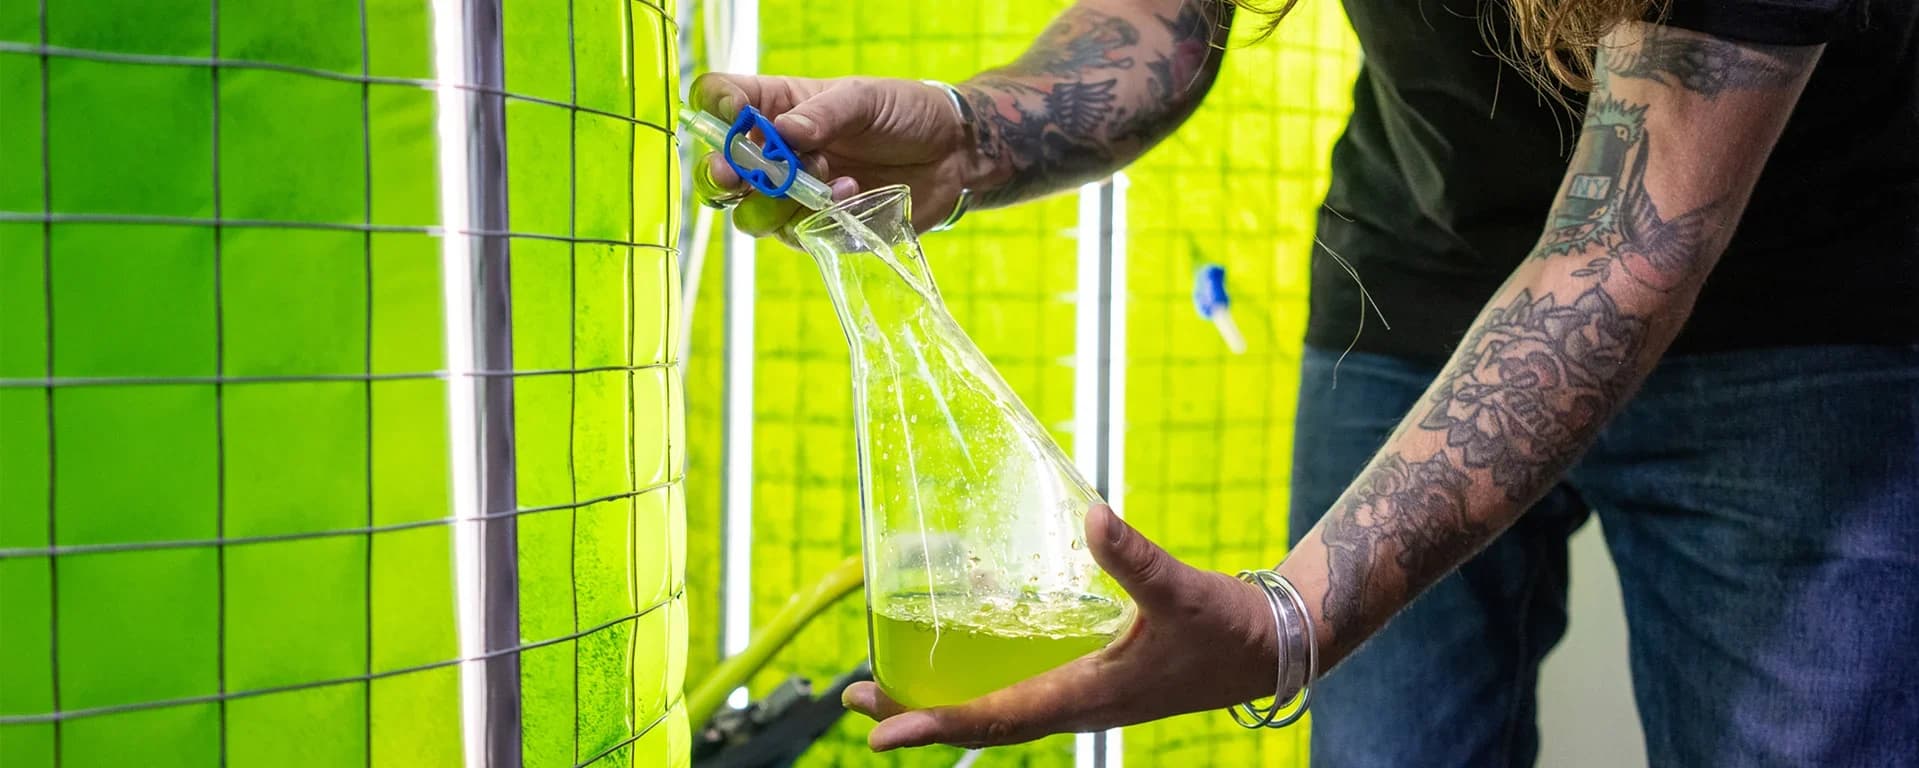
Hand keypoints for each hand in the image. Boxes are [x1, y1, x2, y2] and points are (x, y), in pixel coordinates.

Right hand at [689, 73, 989, 246]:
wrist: (952, 154)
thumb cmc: (904, 113)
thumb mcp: (864, 99)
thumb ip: (823, 115)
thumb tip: (782, 134)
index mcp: (776, 107)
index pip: (720, 100)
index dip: (715, 107)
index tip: (733, 114)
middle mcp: (773, 154)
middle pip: (719, 172)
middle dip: (723, 175)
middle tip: (739, 176)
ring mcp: (792, 197)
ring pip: (750, 215)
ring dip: (778, 200)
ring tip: (824, 175)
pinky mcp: (817, 230)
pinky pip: (797, 235)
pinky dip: (821, 216)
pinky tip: (855, 192)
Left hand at [842, 505, 1281, 750]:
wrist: (1276, 648)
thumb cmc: (1229, 627)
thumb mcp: (1181, 591)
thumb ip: (1136, 557)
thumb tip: (1093, 518)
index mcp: (1089, 695)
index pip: (997, 717)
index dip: (935, 723)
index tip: (878, 729)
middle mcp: (1078, 705)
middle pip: (984, 721)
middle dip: (919, 715)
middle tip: (858, 698)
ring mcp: (1085, 698)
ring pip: (1001, 709)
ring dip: (945, 703)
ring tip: (892, 687)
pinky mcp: (1096, 682)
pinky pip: (1024, 694)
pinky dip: (984, 686)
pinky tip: (967, 659)